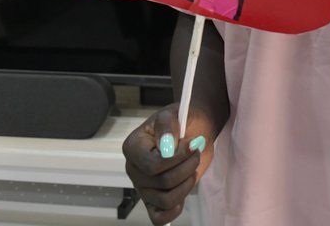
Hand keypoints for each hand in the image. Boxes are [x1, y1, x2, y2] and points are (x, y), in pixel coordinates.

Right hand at [122, 105, 214, 224]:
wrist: (194, 131)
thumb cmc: (183, 122)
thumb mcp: (174, 114)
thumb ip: (168, 126)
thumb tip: (167, 146)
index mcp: (133, 148)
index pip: (152, 164)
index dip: (176, 158)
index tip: (192, 144)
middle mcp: (134, 170)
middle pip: (163, 182)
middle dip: (187, 167)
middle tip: (196, 152)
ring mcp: (143, 188)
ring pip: (166, 199)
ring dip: (187, 184)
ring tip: (192, 168)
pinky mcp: (154, 201)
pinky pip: (160, 217)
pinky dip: (174, 209)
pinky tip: (183, 191)